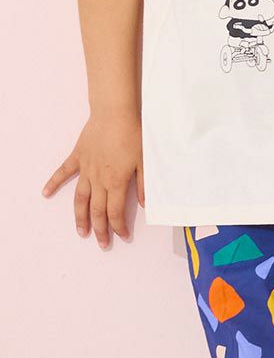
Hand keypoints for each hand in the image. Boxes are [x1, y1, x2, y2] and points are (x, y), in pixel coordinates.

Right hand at [40, 110, 144, 247]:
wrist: (115, 114)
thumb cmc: (133, 134)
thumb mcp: (145, 161)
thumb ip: (143, 184)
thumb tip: (144, 204)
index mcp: (116, 182)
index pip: (115, 212)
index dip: (118, 227)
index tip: (122, 236)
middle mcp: (99, 180)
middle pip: (97, 211)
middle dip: (100, 230)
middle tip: (102, 243)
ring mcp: (86, 169)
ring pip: (80, 199)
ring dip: (80, 217)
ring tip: (81, 231)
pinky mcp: (78, 156)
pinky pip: (64, 172)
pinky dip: (54, 183)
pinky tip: (46, 193)